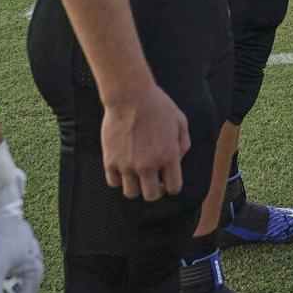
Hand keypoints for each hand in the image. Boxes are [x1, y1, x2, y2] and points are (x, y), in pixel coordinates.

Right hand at [101, 84, 190, 201]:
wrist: (131, 96)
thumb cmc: (159, 107)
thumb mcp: (181, 122)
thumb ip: (183, 146)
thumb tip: (177, 163)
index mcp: (169, 156)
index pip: (174, 188)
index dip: (172, 186)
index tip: (168, 180)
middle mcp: (148, 165)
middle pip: (151, 196)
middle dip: (155, 191)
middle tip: (154, 181)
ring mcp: (127, 165)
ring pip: (131, 193)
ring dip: (136, 186)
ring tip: (138, 174)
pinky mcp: (110, 161)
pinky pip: (114, 183)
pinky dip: (119, 179)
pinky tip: (124, 167)